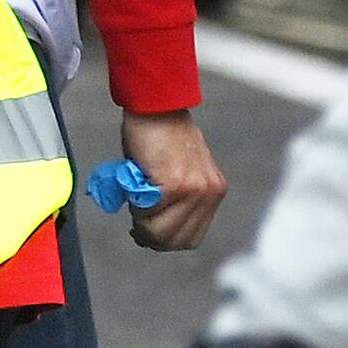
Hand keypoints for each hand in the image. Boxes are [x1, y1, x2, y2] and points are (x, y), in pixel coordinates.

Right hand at [115, 110, 225, 250]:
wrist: (156, 106)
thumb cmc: (159, 136)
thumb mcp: (177, 172)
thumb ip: (176, 200)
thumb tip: (155, 229)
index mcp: (213, 192)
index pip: (191, 237)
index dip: (166, 241)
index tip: (146, 232)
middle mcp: (209, 193)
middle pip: (177, 241)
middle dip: (151, 237)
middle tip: (135, 225)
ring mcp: (195, 190)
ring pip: (162, 232)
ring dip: (141, 222)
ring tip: (134, 202)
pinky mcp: (176, 184)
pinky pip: (148, 213)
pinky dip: (135, 206)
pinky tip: (134, 189)